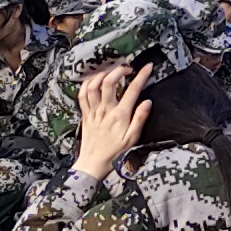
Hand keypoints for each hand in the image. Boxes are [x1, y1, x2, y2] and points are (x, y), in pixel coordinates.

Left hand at [70, 63, 154, 178]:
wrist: (93, 164)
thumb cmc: (115, 154)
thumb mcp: (133, 139)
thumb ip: (140, 119)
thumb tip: (147, 102)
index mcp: (120, 116)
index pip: (132, 90)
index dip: (141, 75)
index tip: (147, 67)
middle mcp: (105, 111)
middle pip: (109, 82)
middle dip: (119, 70)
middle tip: (127, 69)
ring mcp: (93, 111)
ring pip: (93, 86)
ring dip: (102, 74)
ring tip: (110, 72)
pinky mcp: (85, 114)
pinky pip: (82, 95)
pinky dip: (87, 84)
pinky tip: (94, 81)